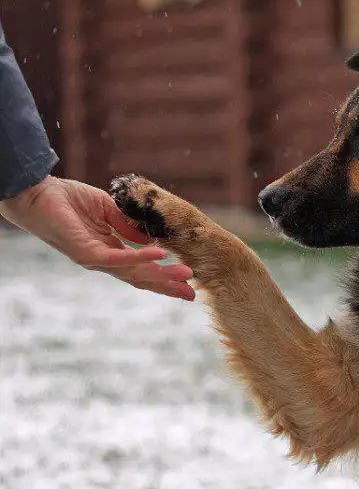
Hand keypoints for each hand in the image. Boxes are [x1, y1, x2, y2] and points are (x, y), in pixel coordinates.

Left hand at [0, 176, 194, 299]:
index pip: (139, 268)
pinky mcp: (86, 253)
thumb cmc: (67, 199)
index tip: (186, 282)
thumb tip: (150, 237)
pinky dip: (140, 257)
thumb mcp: (107, 208)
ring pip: (133, 273)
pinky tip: (159, 255)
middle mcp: (103, 260)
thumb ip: (127, 223)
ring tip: (185, 276)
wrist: (38, 193)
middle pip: (140, 278)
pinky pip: (118, 257)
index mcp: (109, 250)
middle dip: (167, 286)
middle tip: (192, 295)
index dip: (162, 275)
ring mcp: (95, 259)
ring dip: (161, 275)